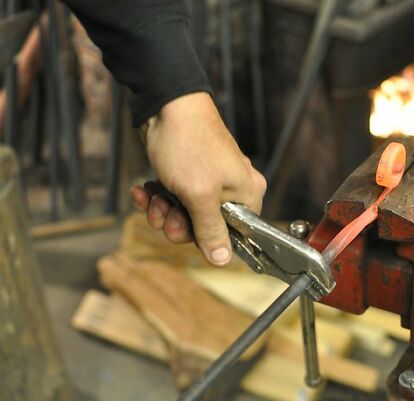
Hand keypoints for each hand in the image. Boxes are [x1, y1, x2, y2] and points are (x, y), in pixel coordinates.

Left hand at [131, 92, 265, 266]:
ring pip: (187, 214)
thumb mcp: (199, 195)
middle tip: (166, 215)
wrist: (165, 105)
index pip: (235, 235)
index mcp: (248, 194)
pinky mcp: (190, 175)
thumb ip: (210, 230)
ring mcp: (211, 181)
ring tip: (154, 198)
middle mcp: (234, 189)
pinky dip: (158, 197)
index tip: (185, 229)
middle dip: (179, 223)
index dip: (206, 239)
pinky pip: (176, 198)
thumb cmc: (188, 145)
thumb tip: (222, 261)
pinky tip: (144, 191)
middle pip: (207, 227)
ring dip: (164, 211)